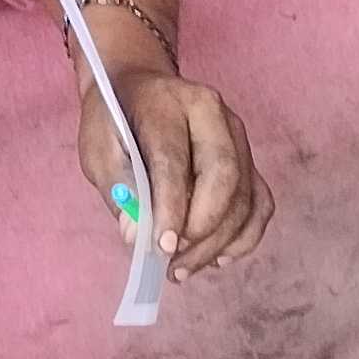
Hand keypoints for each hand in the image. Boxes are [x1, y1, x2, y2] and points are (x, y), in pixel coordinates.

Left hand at [83, 67, 272, 275]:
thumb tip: (135, 234)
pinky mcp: (249, 160)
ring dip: (219, 242)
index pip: (174, 160)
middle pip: (224, 175)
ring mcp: (238, 137)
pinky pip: (260, 204)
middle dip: (202, 228)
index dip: (171, 207)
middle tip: (173, 259)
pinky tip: (217, 258)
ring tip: (182, 268)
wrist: (140, 89)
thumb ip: (116, 188)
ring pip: (245, 196)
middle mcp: (214, 115)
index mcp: (169, 102)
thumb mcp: (98, 148)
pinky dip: (244, 237)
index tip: (161, 247)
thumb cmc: (116, 122)